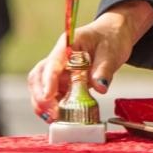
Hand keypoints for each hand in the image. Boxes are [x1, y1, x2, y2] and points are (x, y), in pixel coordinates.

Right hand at [27, 0, 152, 121]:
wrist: (114, 34)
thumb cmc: (112, 38)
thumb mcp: (112, 52)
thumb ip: (104, 69)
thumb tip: (100, 87)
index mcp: (68, 44)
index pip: (53, 62)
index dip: (49, 80)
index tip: (49, 96)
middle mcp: (58, 57)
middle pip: (39, 76)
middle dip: (41, 96)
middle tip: (53, 113)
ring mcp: (59, 70)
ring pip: (40, 86)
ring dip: (43, 103)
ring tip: (53, 118)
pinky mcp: (63, 81)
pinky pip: (51, 94)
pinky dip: (52, 106)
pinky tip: (58, 116)